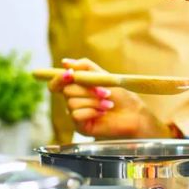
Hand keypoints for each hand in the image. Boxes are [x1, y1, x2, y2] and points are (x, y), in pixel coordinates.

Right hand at [47, 58, 170, 138]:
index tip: (70, 74)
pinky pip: (76, 115)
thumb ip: (85, 67)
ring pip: (72, 103)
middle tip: (105, 92)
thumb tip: (65, 62)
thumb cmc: (120, 95)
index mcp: (76, 88)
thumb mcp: (103, 76)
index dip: (59, 78)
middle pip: (66, 91)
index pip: (56, 83)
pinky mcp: (80, 127)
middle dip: (87, 90)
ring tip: (108, 104)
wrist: (133, 113)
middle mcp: (73, 101)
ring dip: (93, 101)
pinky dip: (91, 111)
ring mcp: (76, 114)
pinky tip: (103, 113)